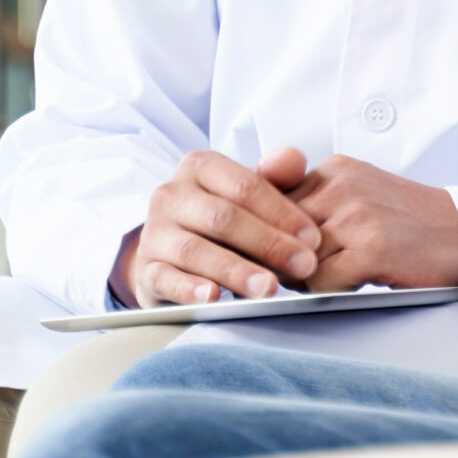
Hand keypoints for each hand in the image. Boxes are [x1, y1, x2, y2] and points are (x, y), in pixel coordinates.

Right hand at [116, 148, 322, 307]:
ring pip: (196, 251)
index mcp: (199, 167)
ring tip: (268, 288)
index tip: (312, 239)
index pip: (245, 186)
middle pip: (224, 218)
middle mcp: (171, 194)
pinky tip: (214, 297)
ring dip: (236, 271)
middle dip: (268, 244)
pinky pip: (166, 278)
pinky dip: (190, 289)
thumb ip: (275, 175)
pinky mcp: (145, 269)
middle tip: (302, 266)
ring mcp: (155, 232)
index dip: (283, 213)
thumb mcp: (247, 192)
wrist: (172, 250)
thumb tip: (295, 160)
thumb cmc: (220, 218)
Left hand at [273, 153, 457, 291]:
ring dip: (303, 277)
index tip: (265, 250)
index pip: (269, 200)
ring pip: (294, 259)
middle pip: (275, 230)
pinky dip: (326, 291)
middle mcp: (340, 187)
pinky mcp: (370, 250)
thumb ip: (315, 201)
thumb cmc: (410, 219)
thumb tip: (264, 231)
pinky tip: (347, 284)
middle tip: (288, 273)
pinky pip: (319, 282)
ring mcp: (355, 217)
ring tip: (326, 278)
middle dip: (276, 257)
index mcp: (334, 169)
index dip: (265, 231)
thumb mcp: (358, 190)